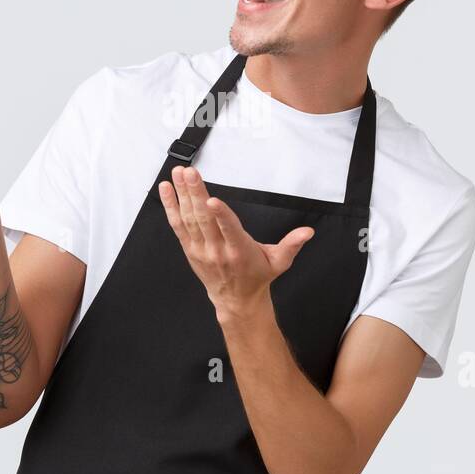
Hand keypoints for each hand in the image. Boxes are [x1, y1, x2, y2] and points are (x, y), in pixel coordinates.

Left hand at [159, 165, 313, 314]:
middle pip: (204, 219)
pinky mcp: (190, 248)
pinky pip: (178, 225)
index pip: (229, 230)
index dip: (220, 215)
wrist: (236, 300)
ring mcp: (201, 249)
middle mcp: (217, 250)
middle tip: (190, 173)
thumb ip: (292, 244)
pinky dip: (171, 206)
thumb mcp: (279, 262)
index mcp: (240, 251)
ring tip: (178, 174)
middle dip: (196, 194)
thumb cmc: (257, 276)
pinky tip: (166, 189)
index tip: (212, 200)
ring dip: (182, 195)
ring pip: (189, 219)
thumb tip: (308, 232)